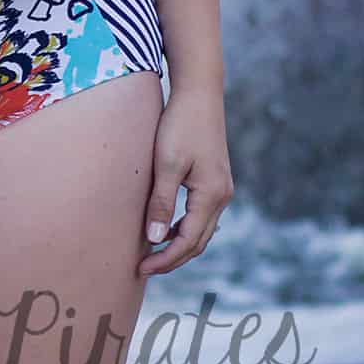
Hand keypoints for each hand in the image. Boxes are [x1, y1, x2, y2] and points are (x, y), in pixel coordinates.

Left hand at [137, 85, 233, 277]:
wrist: (199, 93)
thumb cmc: (180, 124)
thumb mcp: (166, 163)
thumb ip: (161, 202)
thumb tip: (155, 240)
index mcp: (212, 196)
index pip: (189, 242)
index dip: (166, 260)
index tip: (142, 269)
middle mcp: (222, 196)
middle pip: (198, 241)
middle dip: (173, 258)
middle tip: (144, 268)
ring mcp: (221, 188)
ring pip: (201, 229)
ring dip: (179, 244)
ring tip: (153, 253)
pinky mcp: (215, 179)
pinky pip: (200, 214)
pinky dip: (184, 227)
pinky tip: (166, 227)